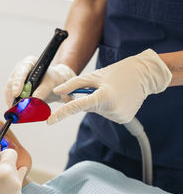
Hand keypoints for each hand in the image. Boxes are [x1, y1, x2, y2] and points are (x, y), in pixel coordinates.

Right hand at [5, 56, 75, 106]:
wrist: (54, 84)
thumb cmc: (54, 80)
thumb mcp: (51, 85)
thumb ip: (42, 92)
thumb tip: (31, 101)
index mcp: (29, 62)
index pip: (21, 72)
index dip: (18, 83)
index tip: (17, 94)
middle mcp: (20, 69)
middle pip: (12, 81)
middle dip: (13, 94)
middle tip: (17, 107)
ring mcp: (16, 78)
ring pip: (9, 90)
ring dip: (12, 101)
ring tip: (16, 111)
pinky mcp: (14, 88)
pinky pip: (10, 96)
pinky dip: (13, 103)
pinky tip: (16, 111)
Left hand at [48, 49, 171, 124]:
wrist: (145, 75)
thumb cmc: (118, 72)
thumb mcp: (93, 76)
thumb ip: (73, 85)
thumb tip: (57, 92)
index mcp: (103, 97)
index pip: (76, 107)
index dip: (61, 114)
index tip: (49, 121)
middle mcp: (111, 109)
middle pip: (87, 107)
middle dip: (89, 98)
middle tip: (103, 87)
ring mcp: (118, 116)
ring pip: (97, 111)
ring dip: (99, 102)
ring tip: (113, 91)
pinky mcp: (123, 119)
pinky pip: (107, 113)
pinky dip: (108, 106)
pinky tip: (118, 98)